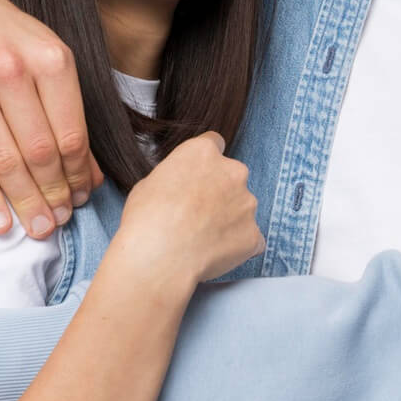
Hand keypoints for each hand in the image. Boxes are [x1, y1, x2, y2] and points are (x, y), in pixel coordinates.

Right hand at [0, 0, 103, 240]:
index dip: (79, 174)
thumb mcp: (47, 56)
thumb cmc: (6, 38)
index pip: (71, 132)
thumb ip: (70, 111)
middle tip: (61, 222)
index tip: (82, 198)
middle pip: (40, 152)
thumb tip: (92, 176)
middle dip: (55, 195)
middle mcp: (11, 71)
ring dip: (25, 203)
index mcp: (49, 58)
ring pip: (5, 161)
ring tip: (39, 229)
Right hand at [117, 133, 263, 284]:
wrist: (159, 256)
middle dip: (220, 191)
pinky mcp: (254, 234)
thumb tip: (179, 187)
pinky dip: (238, 245)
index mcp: (204, 153)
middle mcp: (233, 171)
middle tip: (197, 214)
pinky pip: (251, 238)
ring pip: (242, 208)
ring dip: (228, 219)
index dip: (204, 163)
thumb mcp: (149, 183)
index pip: (214, 144)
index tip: (197, 177)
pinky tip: (215, 254)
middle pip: (232, 176)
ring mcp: (247, 203)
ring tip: (201, 239)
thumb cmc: (146, 219)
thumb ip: (176, 177)